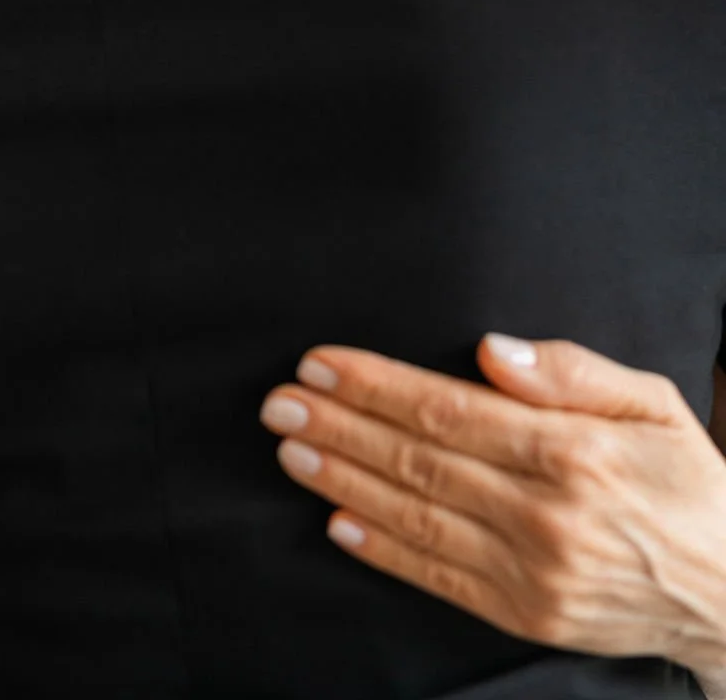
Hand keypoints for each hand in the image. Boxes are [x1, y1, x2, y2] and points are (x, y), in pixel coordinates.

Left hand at [260, 337, 725, 675]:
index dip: (375, 385)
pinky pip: (439, 579)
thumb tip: (490, 350)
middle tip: (281, 402)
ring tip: (291, 450)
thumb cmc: (690, 483)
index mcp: (574, 452)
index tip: (321, 364)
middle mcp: (546, 514)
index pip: (448, 409)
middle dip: (340, 427)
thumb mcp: (654, 403)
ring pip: (417, 518)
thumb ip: (571, 372)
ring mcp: (533, 573)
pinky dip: (382, 550)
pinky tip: (337, 521)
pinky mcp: (527, 617)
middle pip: (419, 460)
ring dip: (344, 481)